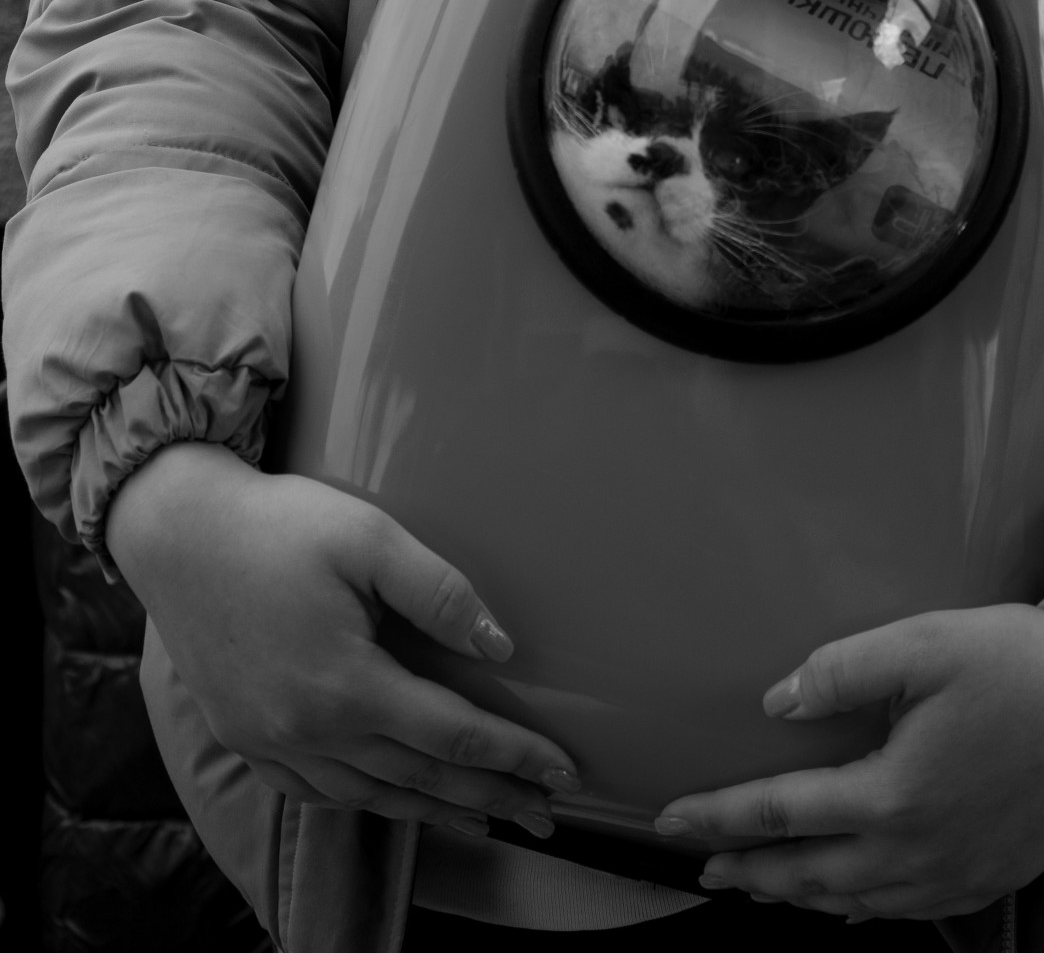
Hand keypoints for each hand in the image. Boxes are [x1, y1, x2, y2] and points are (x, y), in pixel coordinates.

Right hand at [106, 442, 579, 835]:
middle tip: (546, 817)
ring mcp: (271, 744)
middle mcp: (308, 732)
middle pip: (421, 780)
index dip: (515, 757)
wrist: (177, 536)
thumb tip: (502, 648)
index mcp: (347, 686)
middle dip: (491, 799)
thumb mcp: (370, 538)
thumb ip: (441, 595)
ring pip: (371, 797)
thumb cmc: (278, 527)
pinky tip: (394, 800)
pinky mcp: (245, 739)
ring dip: (436, 811)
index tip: (564, 772)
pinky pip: (319, 793)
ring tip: (487, 817)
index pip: (454, 737)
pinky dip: (369, 803)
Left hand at [656, 605, 1043, 919]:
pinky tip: (845, 903)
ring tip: (758, 883)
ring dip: (797, 895)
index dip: (719, 817)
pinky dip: (858, 910)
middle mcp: (921, 854)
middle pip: (809, 877)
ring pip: (854, 904)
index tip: (670, 820)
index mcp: (896, 795)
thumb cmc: (1024, 664)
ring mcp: (958, 877)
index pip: (782, 814)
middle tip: (702, 866)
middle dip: (748, 872)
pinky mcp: (989, 879)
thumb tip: (778, 703)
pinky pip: (903, 913)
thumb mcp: (926, 643)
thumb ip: (844, 669)